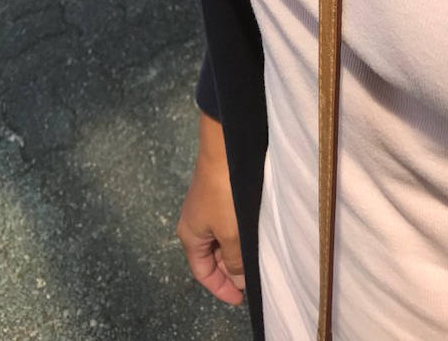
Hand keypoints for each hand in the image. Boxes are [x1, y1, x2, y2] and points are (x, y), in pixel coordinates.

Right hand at [177, 112, 245, 305]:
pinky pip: (227, 226)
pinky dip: (238, 237)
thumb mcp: (231, 233)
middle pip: (211, 258)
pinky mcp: (217, 196)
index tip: (240, 299)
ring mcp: (206, 209)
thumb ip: (234, 260)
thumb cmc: (224, 192)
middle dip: (230, 272)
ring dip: (236, 253)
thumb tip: (238, 280)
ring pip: (221, 241)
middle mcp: (194, 224)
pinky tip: (254, 238)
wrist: (225, 149)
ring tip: (256, 262)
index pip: (202, 273)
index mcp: (190, 236)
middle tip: (253, 281)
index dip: (220, 288)